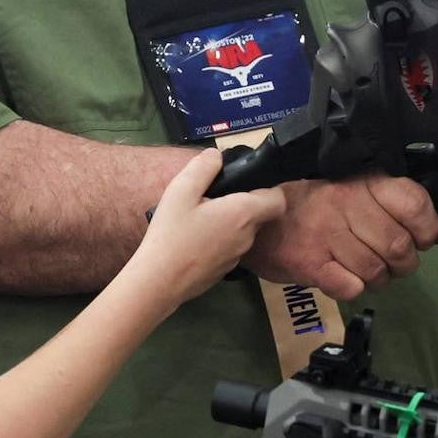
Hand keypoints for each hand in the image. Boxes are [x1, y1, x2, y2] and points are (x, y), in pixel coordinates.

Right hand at [135, 149, 285, 302]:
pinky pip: (229, 249)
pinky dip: (218, 241)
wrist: (159, 282)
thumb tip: (216, 155)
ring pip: (242, 232)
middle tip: (211, 198)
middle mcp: (248, 236)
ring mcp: (237, 257)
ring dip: (228, 223)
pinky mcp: (225, 272)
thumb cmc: (172, 233)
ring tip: (197, 219)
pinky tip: (193, 241)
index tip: (247, 184)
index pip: (278, 199)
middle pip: (257, 214)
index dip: (269, 188)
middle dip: (241, 204)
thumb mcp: (181, 190)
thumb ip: (203, 167)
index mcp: (243, 213)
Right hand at [242, 174, 437, 299]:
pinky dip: (352, 288)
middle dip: (403, 265)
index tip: (422, 239)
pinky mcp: (310, 263)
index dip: (427, 229)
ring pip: (376, 271)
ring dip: (377, 279)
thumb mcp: (346, 189)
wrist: (252, 219)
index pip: (414, 204)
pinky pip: (351, 287)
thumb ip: (386, 204)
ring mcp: (326, 234)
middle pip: (399, 246)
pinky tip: (341, 277)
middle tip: (391, 264)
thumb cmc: (307, 206)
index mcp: (360, 182)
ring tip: (363, 271)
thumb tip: (437, 232)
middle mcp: (345, 204)